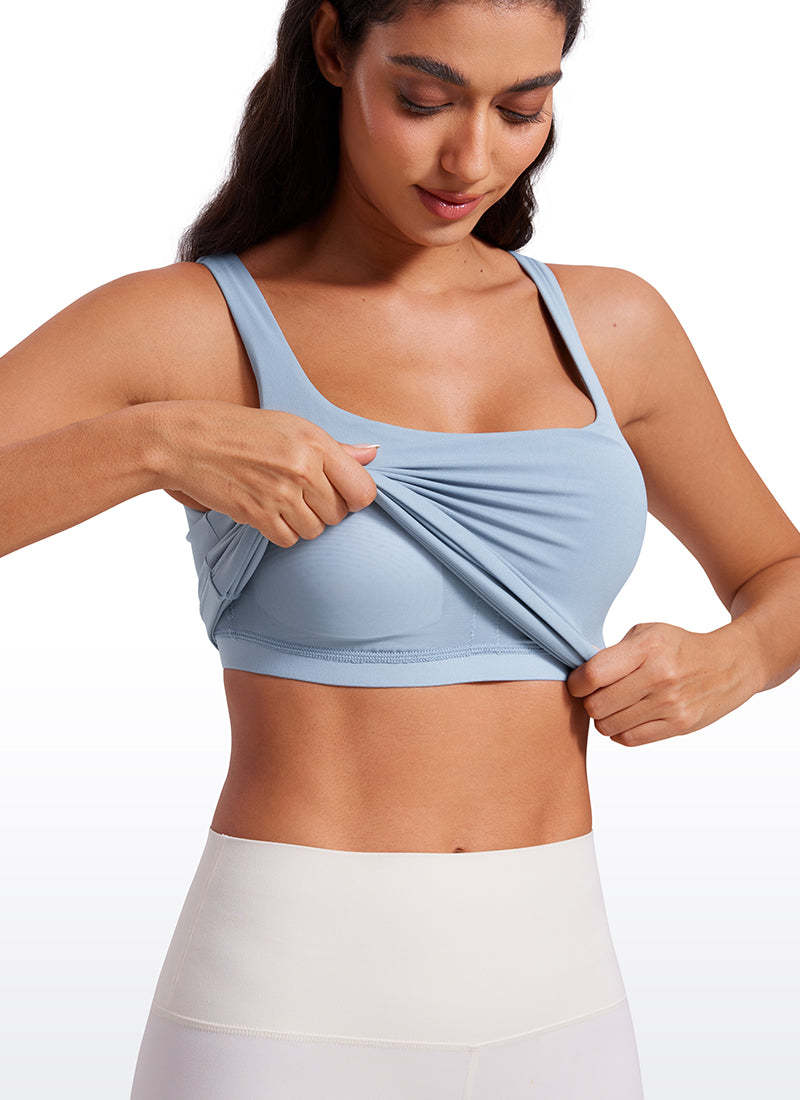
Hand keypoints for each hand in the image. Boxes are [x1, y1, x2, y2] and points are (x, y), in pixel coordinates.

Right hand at [152, 399, 380, 546]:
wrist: (188, 441)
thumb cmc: (241, 430)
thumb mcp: (292, 426)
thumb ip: (336, 448)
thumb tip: (373, 454)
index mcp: (316, 443)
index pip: (363, 491)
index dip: (355, 499)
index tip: (341, 494)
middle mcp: (302, 468)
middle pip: (339, 515)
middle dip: (325, 510)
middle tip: (301, 493)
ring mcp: (280, 493)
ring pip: (315, 530)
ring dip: (303, 522)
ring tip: (282, 500)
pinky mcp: (257, 514)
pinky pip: (289, 540)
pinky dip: (281, 532)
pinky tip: (268, 511)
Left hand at [565, 620, 757, 745]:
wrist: (729, 664)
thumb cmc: (678, 647)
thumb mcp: (647, 634)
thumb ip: (614, 654)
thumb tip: (579, 678)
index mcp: (648, 646)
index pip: (593, 674)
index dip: (576, 683)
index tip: (578, 683)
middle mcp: (660, 675)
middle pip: (597, 705)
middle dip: (588, 702)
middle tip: (596, 696)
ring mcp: (671, 703)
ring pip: (609, 726)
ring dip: (603, 719)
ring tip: (613, 707)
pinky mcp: (679, 725)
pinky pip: (629, 739)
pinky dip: (619, 732)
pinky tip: (626, 718)